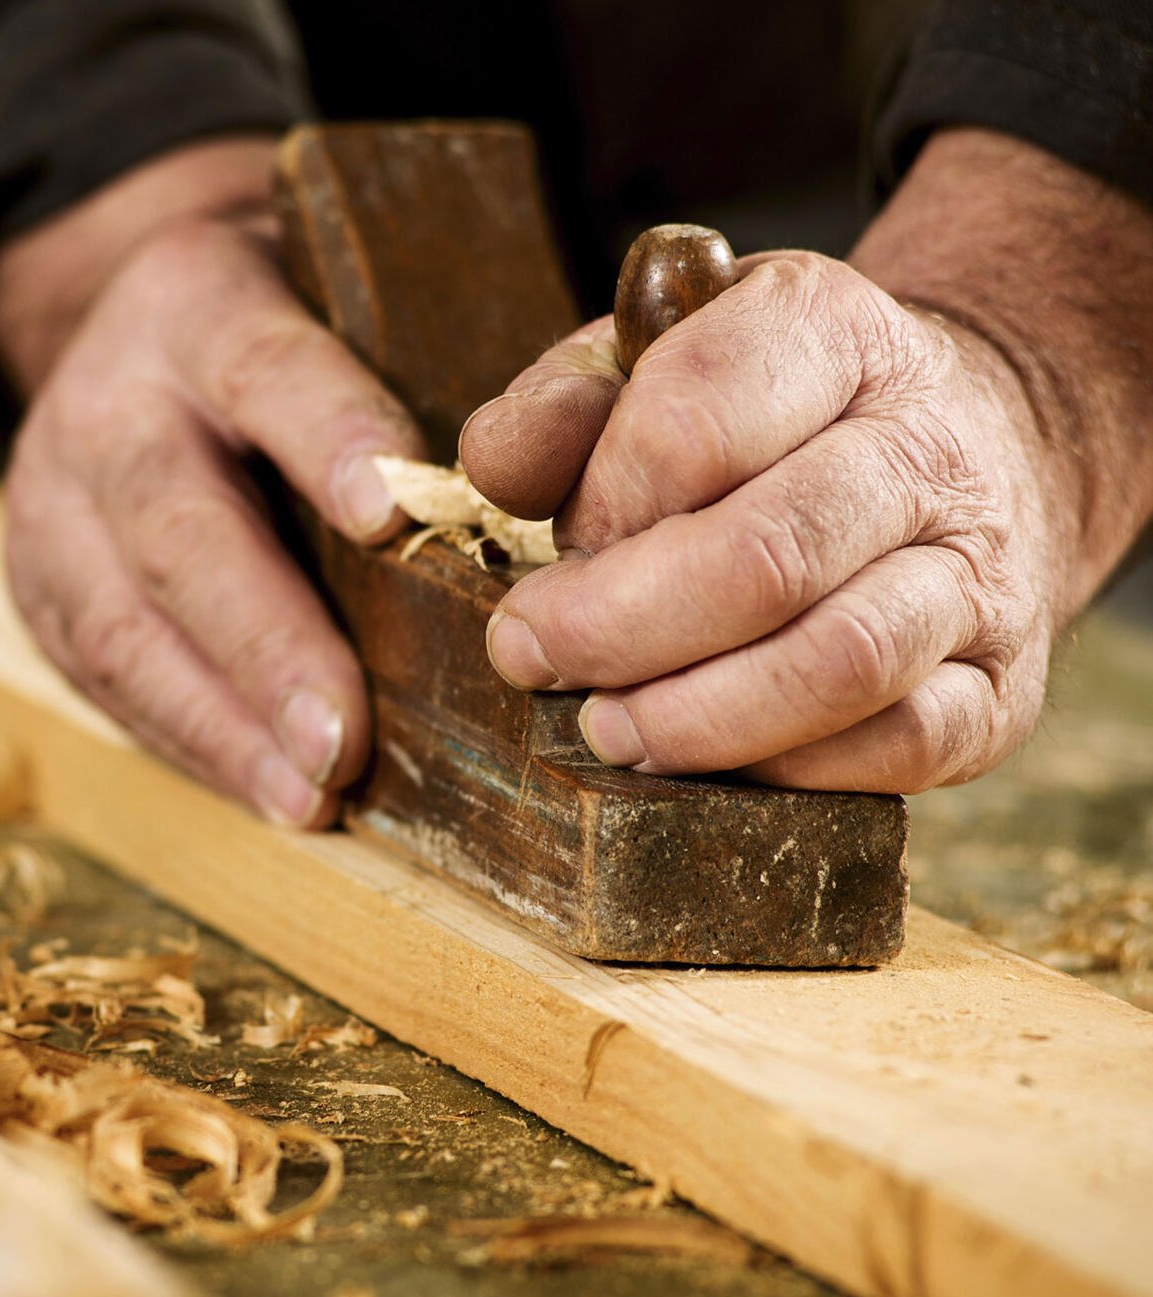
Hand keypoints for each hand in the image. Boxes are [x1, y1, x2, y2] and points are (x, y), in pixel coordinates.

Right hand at [0, 141, 425, 824]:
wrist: (148, 342)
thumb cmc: (289, 335)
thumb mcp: (344, 306)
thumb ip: (425, 371)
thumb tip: (528, 484)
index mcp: (201, 306)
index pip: (266, 370)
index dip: (326, 438)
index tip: (390, 517)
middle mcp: (114, 404)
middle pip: (177, 530)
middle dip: (267, 645)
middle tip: (343, 737)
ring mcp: (61, 503)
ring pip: (124, 626)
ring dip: (226, 724)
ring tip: (310, 795)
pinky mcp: (45, 585)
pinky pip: (108, 679)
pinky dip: (194, 743)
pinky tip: (268, 788)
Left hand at [462, 257, 1053, 791]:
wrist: (965, 452)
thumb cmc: (783, 417)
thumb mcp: (670, 359)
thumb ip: (569, 404)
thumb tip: (493, 465)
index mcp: (835, 332)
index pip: (696, 419)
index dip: (602, 504)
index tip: (556, 549)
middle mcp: (926, 448)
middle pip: (765, 557)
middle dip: (619, 628)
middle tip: (534, 657)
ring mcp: (978, 574)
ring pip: (838, 662)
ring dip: (695, 716)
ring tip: (607, 727)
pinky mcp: (1000, 686)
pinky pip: (899, 745)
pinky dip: (785, 767)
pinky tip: (711, 756)